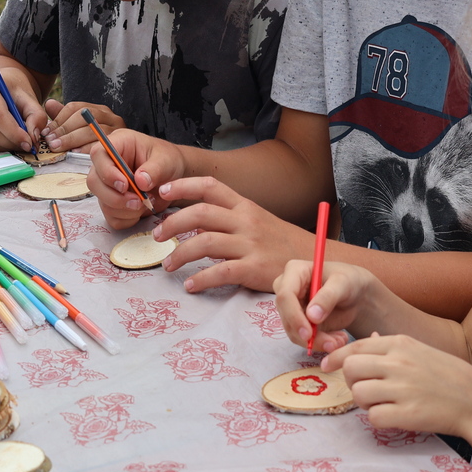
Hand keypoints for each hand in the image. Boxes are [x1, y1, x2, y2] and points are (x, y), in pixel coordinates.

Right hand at [0, 64, 43, 152]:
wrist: (1, 89)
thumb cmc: (15, 92)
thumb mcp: (30, 99)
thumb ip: (36, 116)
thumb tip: (33, 137)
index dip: (14, 132)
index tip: (29, 143)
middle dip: (11, 142)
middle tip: (28, 146)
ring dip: (6, 147)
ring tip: (21, 143)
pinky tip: (9, 141)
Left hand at [42, 100, 122, 152]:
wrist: (130, 159)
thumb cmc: (99, 146)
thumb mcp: (81, 130)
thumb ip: (65, 118)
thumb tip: (49, 104)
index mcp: (100, 110)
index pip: (76, 108)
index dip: (59, 119)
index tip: (47, 132)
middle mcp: (110, 117)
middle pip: (84, 117)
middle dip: (64, 129)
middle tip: (50, 141)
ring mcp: (117, 130)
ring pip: (92, 129)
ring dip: (72, 139)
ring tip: (59, 147)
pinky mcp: (120, 144)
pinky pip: (100, 144)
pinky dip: (86, 148)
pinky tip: (75, 152)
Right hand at [87, 129, 189, 228]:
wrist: (175, 177)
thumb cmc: (168, 161)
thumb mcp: (166, 161)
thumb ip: (155, 169)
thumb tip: (140, 181)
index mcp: (118, 145)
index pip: (98, 154)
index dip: (107, 171)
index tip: (125, 185)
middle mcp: (108, 164)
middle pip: (94, 182)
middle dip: (115, 197)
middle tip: (138, 201)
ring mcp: (108, 185)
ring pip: (102, 202)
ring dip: (124, 209)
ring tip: (146, 203)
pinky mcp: (113, 203)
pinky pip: (112, 217)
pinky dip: (127, 219)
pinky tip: (142, 210)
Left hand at [151, 176, 311, 292]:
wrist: (314, 260)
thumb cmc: (280, 242)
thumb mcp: (256, 221)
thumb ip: (228, 218)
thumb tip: (193, 223)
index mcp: (245, 206)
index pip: (210, 186)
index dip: (183, 185)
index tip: (162, 191)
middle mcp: (246, 221)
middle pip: (200, 213)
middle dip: (171, 223)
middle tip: (156, 236)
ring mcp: (250, 245)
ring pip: (205, 243)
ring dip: (180, 254)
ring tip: (168, 265)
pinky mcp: (254, 269)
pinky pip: (221, 272)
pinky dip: (201, 279)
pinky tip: (190, 285)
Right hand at [273, 259, 380, 353]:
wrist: (355, 294)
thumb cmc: (349, 280)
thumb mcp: (343, 283)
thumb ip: (328, 297)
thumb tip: (311, 317)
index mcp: (294, 271)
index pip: (285, 296)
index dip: (294, 316)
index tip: (308, 334)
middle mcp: (287, 289)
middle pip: (287, 317)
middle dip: (307, 335)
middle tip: (331, 344)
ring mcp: (291, 308)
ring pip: (294, 332)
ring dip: (316, 342)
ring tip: (340, 340)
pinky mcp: (298, 322)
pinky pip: (303, 339)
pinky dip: (319, 343)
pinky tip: (337, 340)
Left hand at [324, 333, 471, 439]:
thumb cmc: (447, 375)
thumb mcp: (419, 351)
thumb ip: (390, 347)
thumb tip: (365, 340)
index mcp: (401, 344)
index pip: (355, 347)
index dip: (336, 358)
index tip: (327, 366)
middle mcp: (399, 363)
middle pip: (351, 370)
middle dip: (353, 382)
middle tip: (367, 390)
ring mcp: (403, 389)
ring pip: (359, 394)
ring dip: (366, 402)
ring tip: (384, 403)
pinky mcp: (407, 414)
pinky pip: (374, 417)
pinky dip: (379, 419)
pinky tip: (395, 416)